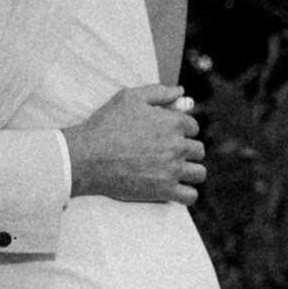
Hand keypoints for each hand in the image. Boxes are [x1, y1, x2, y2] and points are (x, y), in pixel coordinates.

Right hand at [64, 84, 205, 206]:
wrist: (88, 157)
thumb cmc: (106, 125)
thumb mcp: (130, 98)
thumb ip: (159, 92)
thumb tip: (181, 91)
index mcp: (173, 122)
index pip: (193, 127)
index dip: (181, 130)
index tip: (167, 136)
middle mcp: (177, 146)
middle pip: (198, 150)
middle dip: (186, 151)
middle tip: (168, 154)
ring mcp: (172, 169)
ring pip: (199, 173)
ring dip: (190, 172)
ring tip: (175, 172)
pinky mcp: (164, 190)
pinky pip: (191, 196)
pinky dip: (186, 194)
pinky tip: (175, 189)